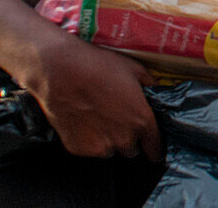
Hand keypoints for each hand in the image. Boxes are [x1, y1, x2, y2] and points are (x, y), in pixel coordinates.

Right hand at [21, 37, 162, 160]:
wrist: (61, 72)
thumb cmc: (100, 67)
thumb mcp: (134, 69)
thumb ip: (150, 84)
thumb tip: (156, 88)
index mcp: (142, 120)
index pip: (155, 146)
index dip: (155, 146)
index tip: (152, 146)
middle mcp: (123, 138)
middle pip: (132, 149)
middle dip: (129, 138)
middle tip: (119, 120)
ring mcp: (100, 146)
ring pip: (110, 150)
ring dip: (109, 140)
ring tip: (98, 118)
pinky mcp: (78, 148)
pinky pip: (89, 149)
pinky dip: (89, 140)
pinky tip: (83, 120)